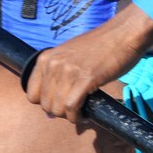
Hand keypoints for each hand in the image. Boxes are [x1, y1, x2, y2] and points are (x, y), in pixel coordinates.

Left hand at [23, 3, 152, 123]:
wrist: (121, 35)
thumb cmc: (98, 47)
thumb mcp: (69, 56)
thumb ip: (57, 75)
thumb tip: (51, 104)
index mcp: (45, 58)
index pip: (31, 95)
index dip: (46, 104)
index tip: (60, 104)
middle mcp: (53, 64)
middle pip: (45, 105)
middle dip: (60, 112)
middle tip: (74, 108)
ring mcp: (68, 71)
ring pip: (57, 108)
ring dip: (69, 116)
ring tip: (81, 111)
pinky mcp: (85, 78)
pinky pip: (72, 107)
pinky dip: (77, 116)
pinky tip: (85, 114)